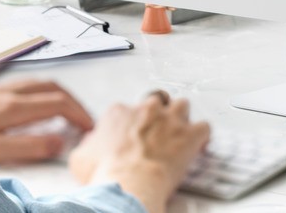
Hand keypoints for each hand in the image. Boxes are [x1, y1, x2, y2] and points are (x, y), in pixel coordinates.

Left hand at [0, 79, 93, 164]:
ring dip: (62, 96)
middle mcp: (12, 91)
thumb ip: (29, 145)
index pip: (59, 103)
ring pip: (43, 83)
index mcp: (14, 105)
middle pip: (56, 89)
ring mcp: (3, 88)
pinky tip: (41, 104)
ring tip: (69, 112)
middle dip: (75, 103)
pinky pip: (30, 84)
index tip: (89, 128)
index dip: (79, 114)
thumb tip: (59, 141)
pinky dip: (46, 92)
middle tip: (84, 120)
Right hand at [68, 91, 209, 212]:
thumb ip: (89, 143)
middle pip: (156, 100)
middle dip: (157, 114)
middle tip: (156, 132)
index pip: (127, 109)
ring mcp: (170, 119)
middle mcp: (147, 109)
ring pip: (182, 105)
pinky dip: (202, 136)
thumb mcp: (81, 157)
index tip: (131, 137)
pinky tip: (198, 145)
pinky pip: (204, 127)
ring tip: (178, 133)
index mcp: (120, 112)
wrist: (128, 185)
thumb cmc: (105, 173)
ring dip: (181, 118)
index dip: (131, 124)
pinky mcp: (189, 134)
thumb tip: (90, 143)